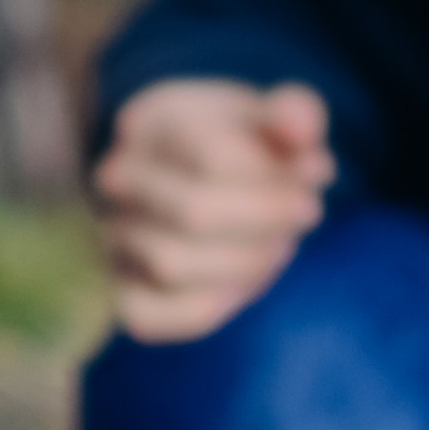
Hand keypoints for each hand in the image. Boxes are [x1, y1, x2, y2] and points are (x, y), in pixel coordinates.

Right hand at [92, 79, 334, 342]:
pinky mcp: (119, 292)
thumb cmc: (245, 148)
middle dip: (266, 219)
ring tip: (279, 246)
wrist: (200, 187)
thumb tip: (302, 131)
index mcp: (152, 121)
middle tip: (307, 213)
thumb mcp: (274, 119)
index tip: (317, 175)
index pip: (210, 153)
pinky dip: (207, 306)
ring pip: (172, 265)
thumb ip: (295, 113)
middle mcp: (117, 177)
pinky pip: (150, 316)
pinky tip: (242, 285)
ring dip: (245, 263)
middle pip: (193, 211)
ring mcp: (111, 236)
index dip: (273, 173)